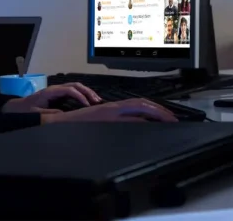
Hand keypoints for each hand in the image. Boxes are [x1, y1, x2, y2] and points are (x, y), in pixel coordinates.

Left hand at [1, 83, 100, 113]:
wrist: (18, 107)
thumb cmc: (26, 110)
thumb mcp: (36, 113)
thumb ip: (49, 113)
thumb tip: (64, 114)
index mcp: (51, 92)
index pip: (69, 90)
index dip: (79, 96)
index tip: (87, 104)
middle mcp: (56, 89)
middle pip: (75, 85)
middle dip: (87, 92)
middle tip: (97, 101)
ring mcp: (58, 91)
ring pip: (75, 87)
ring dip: (86, 92)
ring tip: (96, 100)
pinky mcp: (59, 95)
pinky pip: (73, 92)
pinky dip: (82, 95)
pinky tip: (88, 102)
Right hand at [41, 98, 178, 122]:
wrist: (59, 124)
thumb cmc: (78, 126)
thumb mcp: (100, 122)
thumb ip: (115, 123)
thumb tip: (134, 128)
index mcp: (113, 108)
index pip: (139, 104)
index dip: (155, 108)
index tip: (167, 116)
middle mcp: (113, 108)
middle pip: (142, 104)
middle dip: (160, 110)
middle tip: (173, 119)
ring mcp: (109, 113)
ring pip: (138, 108)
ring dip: (155, 113)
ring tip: (168, 120)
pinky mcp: (105, 119)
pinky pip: (127, 119)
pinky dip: (140, 120)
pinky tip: (149, 125)